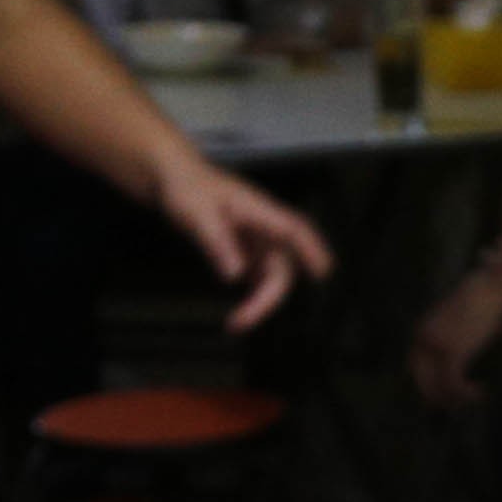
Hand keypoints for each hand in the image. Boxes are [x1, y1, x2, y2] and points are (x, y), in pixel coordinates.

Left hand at [146, 145, 333, 330]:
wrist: (177, 178)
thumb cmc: (188, 188)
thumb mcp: (197, 215)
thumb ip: (218, 243)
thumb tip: (236, 275)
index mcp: (257, 210)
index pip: (293, 229)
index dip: (312, 249)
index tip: (323, 273)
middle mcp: (265, 226)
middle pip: (282, 266)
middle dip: (269, 298)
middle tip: (242, 321)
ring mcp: (258, 239)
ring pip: (274, 276)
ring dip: (261, 301)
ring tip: (236, 323)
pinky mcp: (249, 249)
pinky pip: (261, 276)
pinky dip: (255, 295)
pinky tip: (239, 312)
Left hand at [408, 264, 501, 410]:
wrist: (488, 289)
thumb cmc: (480, 303)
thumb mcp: (455, 322)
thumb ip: (447, 339)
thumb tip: (455, 358)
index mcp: (421, 332)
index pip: (414, 368)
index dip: (424, 386)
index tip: (439, 398)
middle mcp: (423, 341)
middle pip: (422, 382)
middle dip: (437, 399)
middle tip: (456, 407)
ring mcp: (436, 348)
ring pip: (438, 388)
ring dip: (457, 398)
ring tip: (474, 397)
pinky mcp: (452, 354)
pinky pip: (454, 385)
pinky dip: (466, 393)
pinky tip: (480, 391)